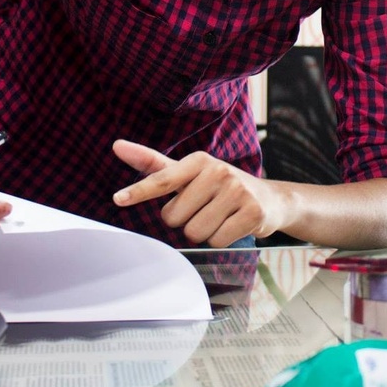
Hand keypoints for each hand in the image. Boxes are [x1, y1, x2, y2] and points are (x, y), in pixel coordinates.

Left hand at [111, 139, 288, 245]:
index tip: (118, 199)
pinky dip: (221, 239)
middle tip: (205, 209)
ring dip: (203, 232)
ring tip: (220, 217)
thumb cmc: (220, 186)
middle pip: (174, 217)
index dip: (139, 191)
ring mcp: (237, 191)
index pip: (162, 180)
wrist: (270, 199)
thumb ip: (154, 165)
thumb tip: (117, 146)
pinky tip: (233, 225)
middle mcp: (218, 171)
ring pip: (195, 232)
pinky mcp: (252, 212)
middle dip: (185, 220)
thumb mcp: (189, 173)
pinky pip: (217, 240)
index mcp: (199, 160)